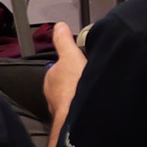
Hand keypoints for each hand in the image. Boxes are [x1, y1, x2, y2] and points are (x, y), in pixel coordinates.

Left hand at [39, 22, 85, 146]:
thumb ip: (64, 41)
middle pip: (66, 83)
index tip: (80, 62)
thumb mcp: (70, 56)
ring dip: (81, 94)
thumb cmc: (73, 90)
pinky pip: (78, 109)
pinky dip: (85, 105)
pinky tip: (94, 103)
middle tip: (91, 76)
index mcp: (51, 78)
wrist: (79, 117)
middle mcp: (53, 95)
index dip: (71, 63)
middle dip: (77, 80)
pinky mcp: (71, 119)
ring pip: (72, 96)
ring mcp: (62, 108)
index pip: (60, 67)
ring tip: (94, 89)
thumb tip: (59, 27)